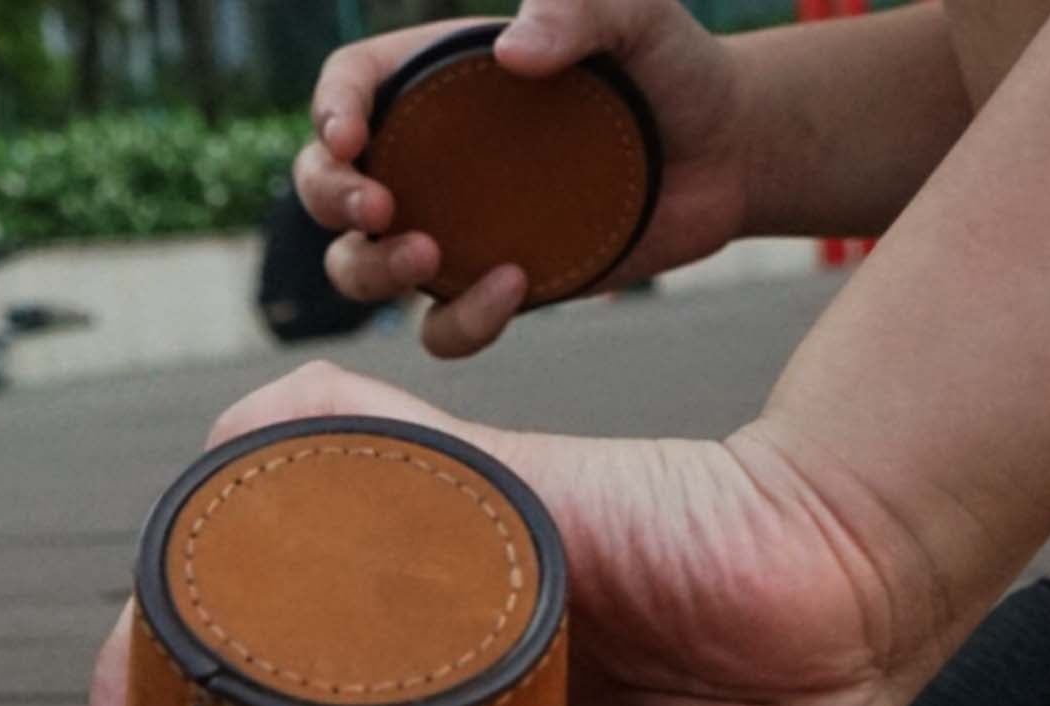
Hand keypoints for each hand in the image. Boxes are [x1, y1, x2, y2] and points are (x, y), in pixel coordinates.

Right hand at [297, 0, 751, 358]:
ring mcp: (452, 229)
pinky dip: (461, 322)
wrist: (722, 156)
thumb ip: (581, 7)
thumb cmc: (672, 72)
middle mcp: (430, 158)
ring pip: (360, 267)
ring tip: (425, 256)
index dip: (330, 112)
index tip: (351, 137)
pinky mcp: (487, 287)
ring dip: (371, 271)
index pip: (349, 87)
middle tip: (379, 208)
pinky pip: (442, 328)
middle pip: (327, 185)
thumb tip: (514, 50)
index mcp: (440, 80)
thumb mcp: (637, 15)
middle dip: (330, 198)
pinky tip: (513, 285)